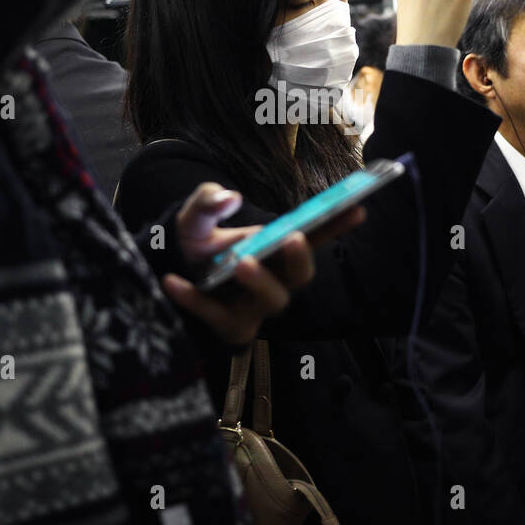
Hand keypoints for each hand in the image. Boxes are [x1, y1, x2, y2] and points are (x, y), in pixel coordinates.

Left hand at [161, 182, 364, 344]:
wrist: (167, 276)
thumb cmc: (197, 247)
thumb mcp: (196, 218)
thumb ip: (207, 201)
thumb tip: (229, 197)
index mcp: (276, 250)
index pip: (313, 237)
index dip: (337, 225)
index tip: (357, 208)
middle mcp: (273, 280)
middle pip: (299, 276)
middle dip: (299, 259)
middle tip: (291, 238)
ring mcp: (253, 306)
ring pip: (270, 302)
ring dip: (259, 281)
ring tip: (241, 261)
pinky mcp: (227, 327)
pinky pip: (215, 315)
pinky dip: (195, 300)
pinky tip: (174, 283)